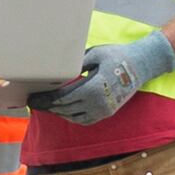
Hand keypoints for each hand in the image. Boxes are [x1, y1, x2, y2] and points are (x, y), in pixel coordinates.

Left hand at [31, 35, 174, 124]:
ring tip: (46, 106)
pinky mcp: (107, 113)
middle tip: (33, 103)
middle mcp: (98, 102)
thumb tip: (57, 70)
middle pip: (65, 109)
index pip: (62, 98)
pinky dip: (71, 117)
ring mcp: (104, 110)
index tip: (33, 99)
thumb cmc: (117, 56)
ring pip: (73, 117)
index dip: (45, 100)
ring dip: (58, 113)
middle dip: (48, 107)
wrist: (141, 65)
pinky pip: (84, 120)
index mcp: (93, 87)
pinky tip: (63, 110)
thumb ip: (75, 64)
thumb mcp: (94, 54)